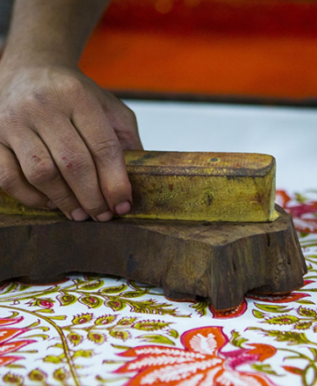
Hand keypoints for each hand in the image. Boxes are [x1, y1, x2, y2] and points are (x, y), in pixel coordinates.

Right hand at [0, 64, 142, 220]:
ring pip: (41, 173)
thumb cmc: (76, 96)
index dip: (116, 183)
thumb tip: (133, 185)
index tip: (123, 205)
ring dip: (65, 201)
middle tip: (103, 215)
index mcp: (78, 96)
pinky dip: (31, 197)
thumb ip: (126, 139)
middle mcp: (42, 105)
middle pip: (73, 164)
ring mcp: (13, 120)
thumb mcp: (110, 107)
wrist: (31, 68)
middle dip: (93, 198)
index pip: (103, 148)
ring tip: (80, 214)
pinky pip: (8, 177)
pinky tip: (50, 202)